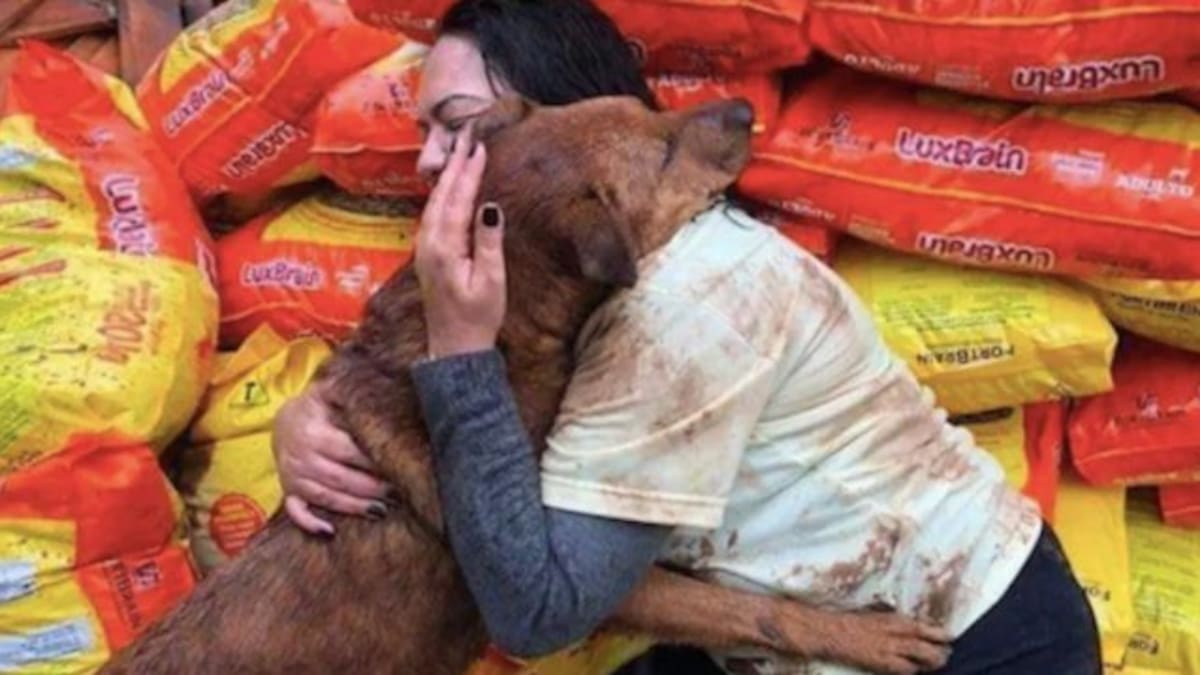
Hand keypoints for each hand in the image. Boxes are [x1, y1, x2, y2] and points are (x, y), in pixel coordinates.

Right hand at [272, 381, 389, 534]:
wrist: (283, 421)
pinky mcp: (289, 491)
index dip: (375, 460)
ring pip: (327, 497)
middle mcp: (301, 457)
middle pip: (341, 478)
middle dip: (372, 488)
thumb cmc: (318, 408)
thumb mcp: (329, 393)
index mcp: (314, 432)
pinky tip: (330, 531)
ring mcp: (293, 477)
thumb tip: (379, 390)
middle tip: (398, 492)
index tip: (398, 465)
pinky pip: (296, 512)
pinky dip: (311, 523)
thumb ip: (350, 392)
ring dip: (355, 506)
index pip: (350, 451)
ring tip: (382, 510)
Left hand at [413, 127, 506, 358]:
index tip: (479, 147)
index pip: (457, 199)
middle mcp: (429, 244)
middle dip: (455, 166)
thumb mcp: (491, 280)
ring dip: (447, 178)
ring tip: (459, 155)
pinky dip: (442, 195)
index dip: (469, 172)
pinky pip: (432, 215)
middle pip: (441, 195)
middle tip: (466, 138)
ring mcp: (425, 250)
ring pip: (433, 204)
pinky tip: (449, 189)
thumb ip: (488, 241)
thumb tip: (490, 206)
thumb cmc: (478, 318)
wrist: (454, 348)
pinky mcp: (427, 256)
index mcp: (444, 247)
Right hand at [775, 605, 952, 674]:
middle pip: (930, 643)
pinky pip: (905, 670)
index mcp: (894, 618)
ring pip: (923, 657)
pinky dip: (911, 670)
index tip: (948, 636)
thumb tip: (909, 626)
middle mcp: (896, 632)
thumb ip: (892, 621)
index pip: (926, 625)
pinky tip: (911, 670)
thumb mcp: (874, 615)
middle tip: (946, 653)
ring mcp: (889, 648)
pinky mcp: (882, 662)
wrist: (827, 631)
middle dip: (941, 650)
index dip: (940, 632)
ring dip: (932, 661)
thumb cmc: (849, 622)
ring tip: (936, 663)